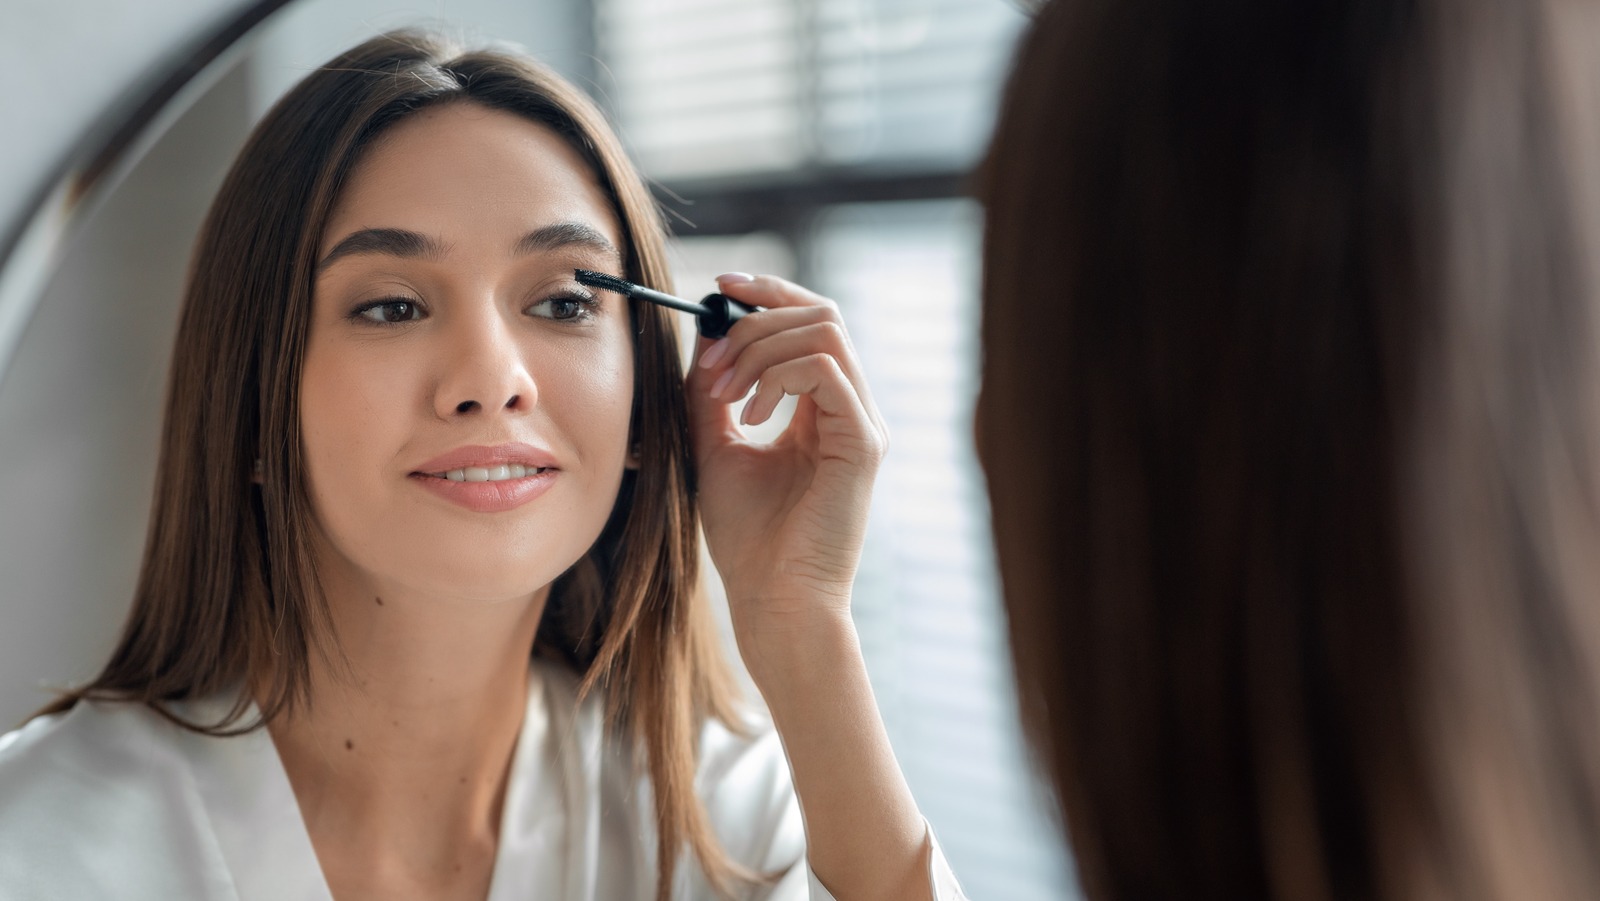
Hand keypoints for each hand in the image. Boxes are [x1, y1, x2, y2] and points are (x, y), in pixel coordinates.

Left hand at [685, 273, 887, 649]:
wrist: (773, 602)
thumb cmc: (749, 540)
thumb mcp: (715, 448)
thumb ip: (713, 393)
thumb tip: (704, 336)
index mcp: (824, 410)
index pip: (810, 323)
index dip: (768, 293)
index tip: (719, 288)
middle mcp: (851, 410)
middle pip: (822, 313)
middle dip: (756, 318)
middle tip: (712, 357)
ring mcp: (862, 425)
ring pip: (825, 332)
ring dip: (760, 348)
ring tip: (724, 392)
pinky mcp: (863, 445)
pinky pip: (826, 371)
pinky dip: (778, 378)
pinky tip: (749, 417)